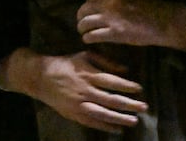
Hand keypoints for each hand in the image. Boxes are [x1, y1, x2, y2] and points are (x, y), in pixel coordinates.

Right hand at [0, 48, 146, 133]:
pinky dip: (105, 126)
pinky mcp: (74, 114)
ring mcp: (79, 104)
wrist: (41, 77)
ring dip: (120, 118)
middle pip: (111, 99)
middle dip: (129, 104)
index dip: (127, 86)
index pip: (112, 81)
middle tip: (144, 107)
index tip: (139, 89)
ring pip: (103, 113)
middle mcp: (86, 90)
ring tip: (134, 121)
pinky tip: (117, 129)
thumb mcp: (86, 56)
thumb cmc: (67, 64)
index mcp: (89, 74)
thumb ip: (106, 62)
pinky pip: (92, 122)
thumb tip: (125, 70)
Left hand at [76, 0, 185, 54]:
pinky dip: (88, 38)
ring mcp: (111, 18)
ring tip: (84, 33)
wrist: (166, 20)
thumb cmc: (153, 7)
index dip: (87, 8)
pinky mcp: (115, 33)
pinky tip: (89, 40)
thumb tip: (103, 4)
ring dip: (82, 29)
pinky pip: (92, 36)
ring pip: (85, 23)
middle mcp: (109, 2)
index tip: (88, 14)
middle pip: (84, 10)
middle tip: (82, 25)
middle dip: (81, 18)